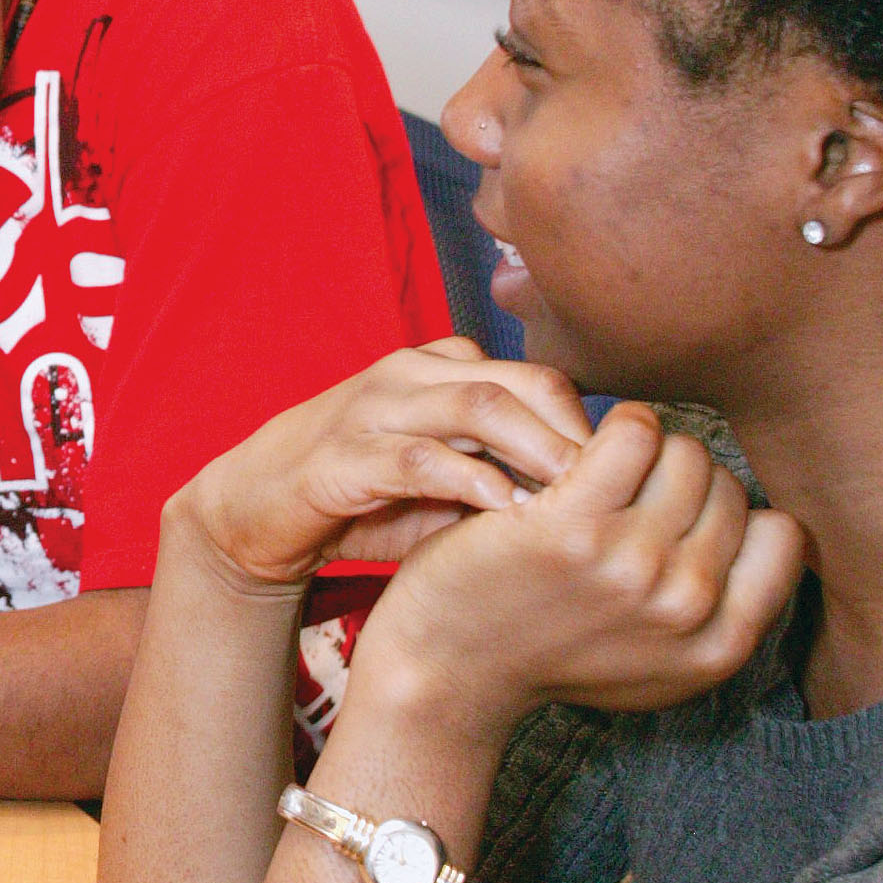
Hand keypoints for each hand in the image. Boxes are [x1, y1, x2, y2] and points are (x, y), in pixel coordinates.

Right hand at [165, 339, 593, 591]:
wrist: (254, 509)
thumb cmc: (360, 499)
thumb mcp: (444, 483)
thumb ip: (505, 477)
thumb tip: (598, 508)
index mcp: (439, 371)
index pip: (539, 379)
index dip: (590, 430)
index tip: (628, 487)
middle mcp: (410, 374)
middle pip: (520, 383)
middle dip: (577, 439)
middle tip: (622, 496)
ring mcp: (374, 409)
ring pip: (477, 406)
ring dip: (536, 452)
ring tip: (575, 500)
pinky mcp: (342, 455)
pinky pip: (418, 457)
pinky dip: (469, 481)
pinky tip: (505, 511)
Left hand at [358, 403, 806, 739]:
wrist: (449, 665)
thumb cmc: (547, 648)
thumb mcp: (656, 662)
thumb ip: (721, 610)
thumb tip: (772, 528)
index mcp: (720, 646)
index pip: (782, 535)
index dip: (733, 514)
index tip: (680, 518)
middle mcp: (687, 607)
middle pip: (727, 486)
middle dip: (678, 478)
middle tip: (625, 492)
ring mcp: (633, 566)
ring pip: (684, 454)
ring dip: (645, 449)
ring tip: (601, 471)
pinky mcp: (574, 525)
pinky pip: (633, 432)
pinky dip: (615, 425)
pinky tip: (580, 445)